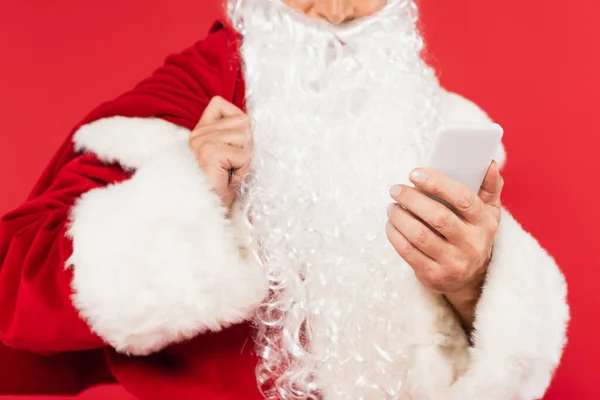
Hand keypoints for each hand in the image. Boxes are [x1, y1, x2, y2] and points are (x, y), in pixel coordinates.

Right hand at [189, 96, 252, 208]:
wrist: (203, 212)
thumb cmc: (217, 189)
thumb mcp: (225, 157)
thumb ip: (232, 136)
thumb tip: (250, 122)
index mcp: (200, 131)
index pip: (220, 103)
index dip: (236, 121)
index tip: (233, 147)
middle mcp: (198, 133)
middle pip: (242, 120)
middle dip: (246, 146)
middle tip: (232, 166)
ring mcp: (203, 141)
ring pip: (245, 136)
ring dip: (244, 159)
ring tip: (229, 173)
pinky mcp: (210, 151)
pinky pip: (244, 155)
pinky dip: (242, 170)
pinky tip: (229, 179)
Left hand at [386, 161, 503, 328]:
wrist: (471, 278)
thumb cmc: (474, 234)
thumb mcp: (489, 212)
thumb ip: (489, 186)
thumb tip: (489, 162)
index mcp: (484, 222)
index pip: (463, 198)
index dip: (437, 183)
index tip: (415, 173)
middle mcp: (471, 244)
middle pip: (438, 217)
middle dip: (412, 199)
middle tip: (396, 189)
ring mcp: (453, 262)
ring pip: (420, 236)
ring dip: (400, 217)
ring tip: (392, 206)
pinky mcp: (434, 276)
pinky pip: (408, 252)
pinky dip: (395, 235)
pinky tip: (390, 224)